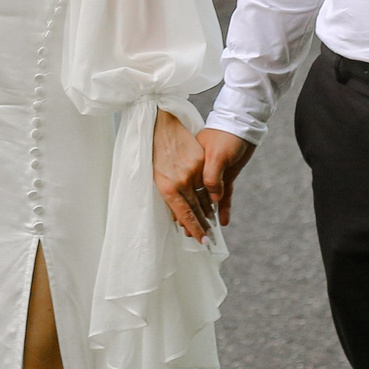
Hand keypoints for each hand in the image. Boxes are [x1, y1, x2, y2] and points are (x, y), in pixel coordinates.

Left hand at [152, 110, 215, 238]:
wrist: (160, 127)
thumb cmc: (154, 156)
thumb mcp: (157, 180)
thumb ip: (170, 199)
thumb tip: (178, 218)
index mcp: (167, 188)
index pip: (185, 214)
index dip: (195, 229)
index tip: (202, 240)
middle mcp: (181, 182)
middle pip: (197, 209)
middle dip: (203, 225)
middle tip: (209, 237)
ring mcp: (192, 171)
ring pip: (205, 197)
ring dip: (209, 211)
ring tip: (212, 222)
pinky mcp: (200, 161)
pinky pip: (208, 182)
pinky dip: (212, 195)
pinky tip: (214, 204)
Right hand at [195, 128, 255, 228]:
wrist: (241, 124)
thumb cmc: (226, 136)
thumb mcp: (216, 155)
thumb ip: (213, 177)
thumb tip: (214, 200)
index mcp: (194, 167)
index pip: (186, 194)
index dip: (187, 212)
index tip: (186, 228)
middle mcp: (200, 173)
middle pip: (195, 201)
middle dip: (195, 219)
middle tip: (195, 236)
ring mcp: (213, 176)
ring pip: (208, 201)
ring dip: (207, 216)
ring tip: (207, 233)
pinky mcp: (226, 177)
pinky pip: (224, 196)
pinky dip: (224, 208)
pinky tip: (224, 220)